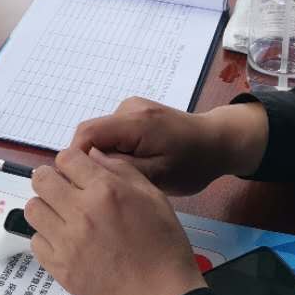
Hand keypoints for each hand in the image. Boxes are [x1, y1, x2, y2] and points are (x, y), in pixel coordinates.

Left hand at [26, 147, 205, 294]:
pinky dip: (46, 238)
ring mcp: (67, 242)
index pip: (66, 158)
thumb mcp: (154, 197)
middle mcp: (81, 212)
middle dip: (51, 179)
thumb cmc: (164, 248)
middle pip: (41, 179)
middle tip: (64, 190)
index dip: (71, 162)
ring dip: (45, 207)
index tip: (77, 172)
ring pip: (33, 209)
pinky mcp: (60, 269)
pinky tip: (64, 241)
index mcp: (106, 191)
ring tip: (62, 216)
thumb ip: (121, 171)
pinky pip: (36, 242)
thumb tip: (94, 157)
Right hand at [72, 97, 268, 195]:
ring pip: (101, 135)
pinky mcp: (135, 112)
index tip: (82, 185)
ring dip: (106, 157)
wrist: (217, 142)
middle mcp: (129, 107)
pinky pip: (112, 133)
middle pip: (92, 134)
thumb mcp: (159, 176)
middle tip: (107, 187)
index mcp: (136, 121)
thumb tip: (88, 164)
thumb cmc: (193, 164)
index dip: (76, 159)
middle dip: (93, 161)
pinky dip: (115, 150)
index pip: (87, 133)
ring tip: (125, 177)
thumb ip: (121, 169)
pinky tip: (133, 165)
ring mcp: (132, 107)